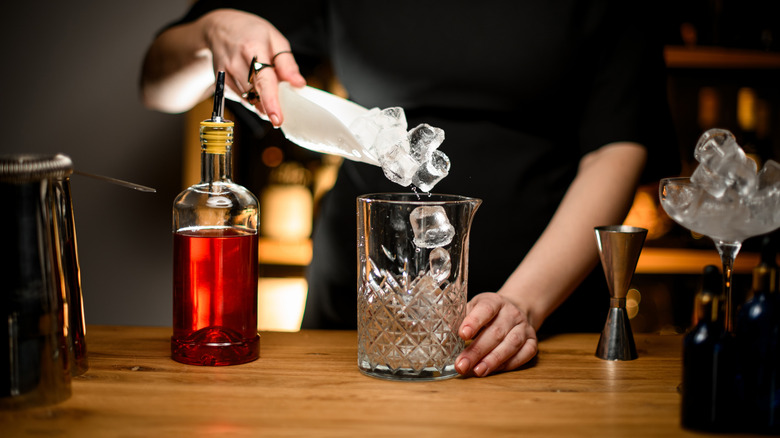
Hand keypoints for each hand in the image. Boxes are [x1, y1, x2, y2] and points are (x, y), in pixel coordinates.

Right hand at [200, 9, 305, 125]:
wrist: (219, 28)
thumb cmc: (251, 33)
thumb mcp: (275, 39)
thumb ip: (287, 63)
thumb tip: (298, 84)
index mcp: (252, 48)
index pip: (263, 79)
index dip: (271, 101)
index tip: (277, 118)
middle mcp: (235, 62)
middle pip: (255, 94)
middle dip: (271, 105)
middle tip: (281, 105)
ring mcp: (224, 74)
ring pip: (248, 100)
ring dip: (262, 102)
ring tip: (266, 86)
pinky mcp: (220, 84)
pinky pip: (241, 100)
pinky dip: (252, 99)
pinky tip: (254, 86)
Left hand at [455, 292, 537, 376]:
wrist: (516, 309)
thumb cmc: (487, 312)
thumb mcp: (473, 307)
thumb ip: (459, 318)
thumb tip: (440, 331)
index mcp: (494, 301)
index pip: (485, 310)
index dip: (474, 321)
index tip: (462, 334)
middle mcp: (511, 313)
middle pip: (495, 332)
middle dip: (477, 351)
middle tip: (462, 365)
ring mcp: (524, 327)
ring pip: (511, 344)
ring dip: (493, 360)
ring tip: (478, 371)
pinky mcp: (532, 341)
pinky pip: (524, 354)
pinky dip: (509, 364)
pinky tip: (494, 370)